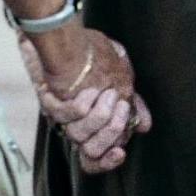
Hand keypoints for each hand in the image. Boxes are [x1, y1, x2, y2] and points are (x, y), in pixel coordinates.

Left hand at [20, 26, 151, 174]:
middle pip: (89, 152)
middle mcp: (71, 124)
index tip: (121, 153)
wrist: (65, 33)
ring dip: (100, 114)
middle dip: (110, 132)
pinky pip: (72, 114)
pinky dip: (84, 102)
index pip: (92, 160)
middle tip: (120, 108)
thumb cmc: (92, 53)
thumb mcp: (120, 78)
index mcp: (87, 124)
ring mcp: (59, 114)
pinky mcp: (51, 101)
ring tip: (107, 93)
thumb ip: (133, 104)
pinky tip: (90, 89)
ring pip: (79, 135)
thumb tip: (145, 126)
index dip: (106, 162)